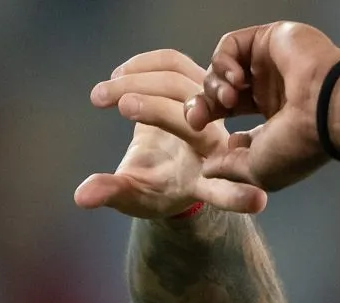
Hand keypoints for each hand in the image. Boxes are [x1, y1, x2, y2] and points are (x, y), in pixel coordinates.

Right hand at [74, 50, 266, 218]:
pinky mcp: (197, 84)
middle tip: (114, 104)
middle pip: (191, 119)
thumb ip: (111, 193)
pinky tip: (117, 75)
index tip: (257, 202)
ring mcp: (209, 110)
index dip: (237, 197)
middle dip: (153, 109)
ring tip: (99, 95)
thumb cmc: (152, 186)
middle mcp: (216, 145)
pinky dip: (142, 65)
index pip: (225, 191)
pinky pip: (174, 63)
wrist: (161, 159)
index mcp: (206, 180)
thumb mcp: (132, 195)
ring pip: (181, 85)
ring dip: (137, 83)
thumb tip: (82, 197)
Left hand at [187, 21, 339, 195]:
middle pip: (221, 92)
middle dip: (203, 104)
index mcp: (276, 121)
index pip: (232, 117)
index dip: (209, 121)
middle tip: (197, 117)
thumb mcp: (258, 170)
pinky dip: (224, 62)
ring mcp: (271, 65)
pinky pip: (231, 45)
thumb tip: (208, 169)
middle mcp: (273, 91)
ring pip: (222, 69)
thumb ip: (229, 168)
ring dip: (216, 86)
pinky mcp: (268, 39)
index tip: (197, 130)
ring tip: (229, 98)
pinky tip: (237, 78)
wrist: (328, 108)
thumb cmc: (300, 143)